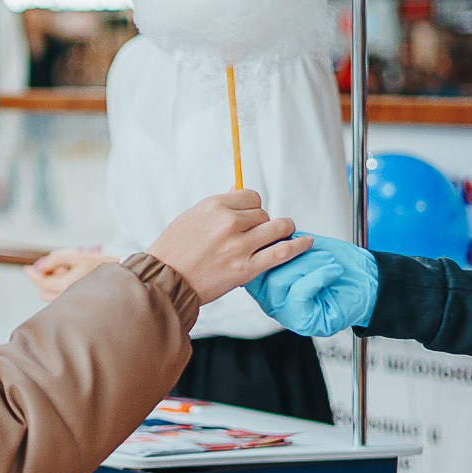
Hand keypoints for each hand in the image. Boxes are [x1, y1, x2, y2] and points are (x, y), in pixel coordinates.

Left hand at [24, 246, 106, 302]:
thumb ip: (56, 259)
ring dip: (53, 286)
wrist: (123, 279)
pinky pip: (60, 301)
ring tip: (70, 275)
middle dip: (45, 279)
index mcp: (67, 285)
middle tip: (60, 268)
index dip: (33, 275)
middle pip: (43, 292)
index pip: (41, 283)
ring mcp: (73, 305)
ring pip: (51, 298)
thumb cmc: (101, 265)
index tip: (27, 268)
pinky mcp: (78, 308)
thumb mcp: (78, 256)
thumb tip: (39, 266)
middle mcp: (68, 299)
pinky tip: (73, 283)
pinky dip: (60, 292)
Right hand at [144, 190, 310, 304]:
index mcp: (213, 206)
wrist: (164, 281)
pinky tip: (307, 243)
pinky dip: (298, 246)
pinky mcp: (246, 268)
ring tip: (286, 233)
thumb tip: (237, 192)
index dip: (254, 207)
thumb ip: (217, 206)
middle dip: (264, 222)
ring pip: (277, 228)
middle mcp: (228, 222)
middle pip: (264, 213)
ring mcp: (239, 246)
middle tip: (257, 234)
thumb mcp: (190, 218)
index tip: (251, 216)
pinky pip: (281, 252)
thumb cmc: (173, 250)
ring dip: (284, 230)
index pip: (251, 196)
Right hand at [245, 235, 380, 337]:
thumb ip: (281, 243)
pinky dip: (317, 277)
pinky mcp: (302, 321)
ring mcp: (286, 313)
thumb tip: (264, 235)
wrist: (368, 282)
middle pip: (263, 273)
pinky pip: (299, 296)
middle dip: (290, 253)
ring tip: (327, 260)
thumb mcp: (304, 248)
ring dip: (307, 264)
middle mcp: (272, 301)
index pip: (251, 266)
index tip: (283, 235)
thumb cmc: (338, 265)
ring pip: (279, 282)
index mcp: (268, 283)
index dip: (266, 248)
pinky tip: (331, 272)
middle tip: (312, 246)